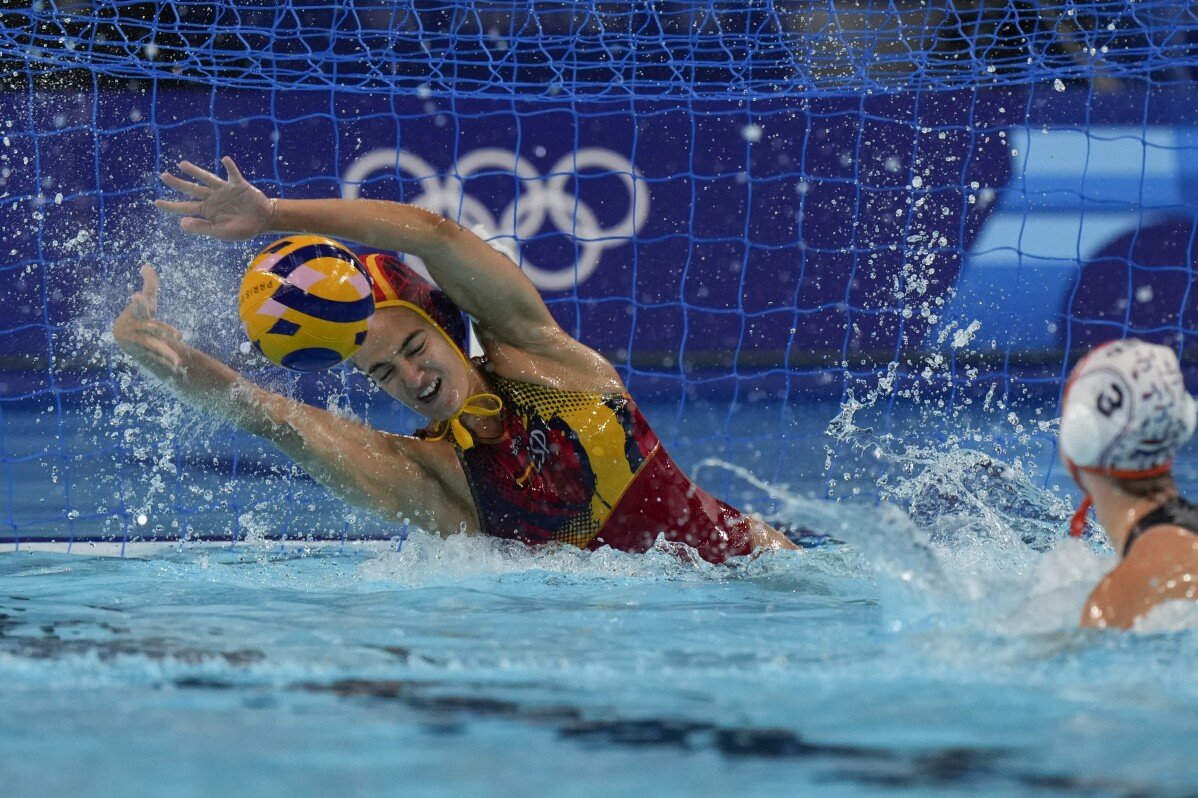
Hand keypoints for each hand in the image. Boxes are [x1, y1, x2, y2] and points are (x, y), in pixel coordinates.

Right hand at [113, 265, 182, 373]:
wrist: (126, 339)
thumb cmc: (139, 316)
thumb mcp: (147, 301)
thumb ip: (150, 284)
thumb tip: (145, 265)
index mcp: (136, 313)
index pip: (139, 304)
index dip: (139, 301)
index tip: (137, 296)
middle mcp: (134, 328)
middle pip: (151, 328)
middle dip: (165, 330)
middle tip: (180, 335)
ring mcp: (137, 342)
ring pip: (153, 346)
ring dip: (166, 353)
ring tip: (179, 362)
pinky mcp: (141, 354)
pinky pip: (154, 359)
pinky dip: (164, 363)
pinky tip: (177, 369)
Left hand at [155, 156, 275, 241]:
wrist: (264, 220)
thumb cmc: (242, 229)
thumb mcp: (222, 233)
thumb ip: (202, 228)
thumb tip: (181, 223)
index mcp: (207, 211)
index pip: (185, 207)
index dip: (171, 206)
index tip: (156, 203)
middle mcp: (213, 198)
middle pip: (192, 189)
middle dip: (178, 183)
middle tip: (163, 176)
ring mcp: (225, 190)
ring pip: (207, 179)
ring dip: (195, 172)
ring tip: (182, 165)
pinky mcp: (239, 185)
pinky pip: (233, 174)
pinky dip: (230, 167)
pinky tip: (225, 159)